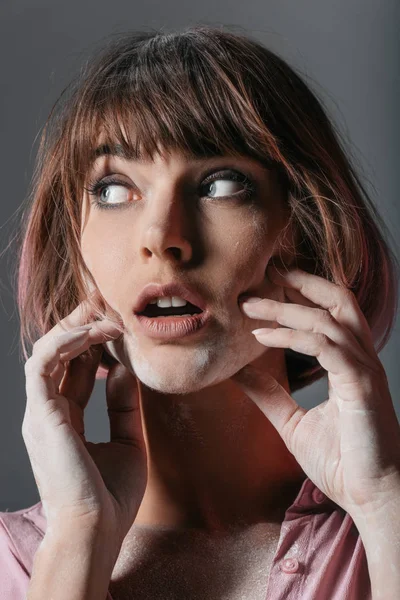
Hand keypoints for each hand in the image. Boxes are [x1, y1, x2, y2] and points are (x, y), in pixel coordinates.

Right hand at [22, 297, 147, 549]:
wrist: (98, 529)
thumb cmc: (112, 495)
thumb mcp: (127, 440)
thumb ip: (123, 404)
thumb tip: (123, 368)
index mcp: (65, 420)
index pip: (74, 370)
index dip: (94, 343)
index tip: (117, 323)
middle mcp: (48, 412)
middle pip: (59, 355)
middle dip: (82, 326)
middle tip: (107, 302)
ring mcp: (41, 412)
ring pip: (48, 352)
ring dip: (76, 328)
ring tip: (105, 313)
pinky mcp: (40, 412)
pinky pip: (44, 363)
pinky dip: (67, 343)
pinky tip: (96, 333)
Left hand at [231, 263, 399, 519]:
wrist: (371, 497)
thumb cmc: (342, 461)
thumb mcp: (293, 421)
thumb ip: (269, 394)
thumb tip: (237, 371)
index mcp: (350, 364)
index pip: (331, 312)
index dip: (302, 292)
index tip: (267, 283)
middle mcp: (360, 359)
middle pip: (339, 299)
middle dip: (302, 281)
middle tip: (264, 272)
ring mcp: (363, 370)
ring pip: (327, 318)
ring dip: (285, 307)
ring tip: (249, 305)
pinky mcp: (360, 385)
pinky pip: (324, 346)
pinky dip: (292, 335)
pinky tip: (262, 337)